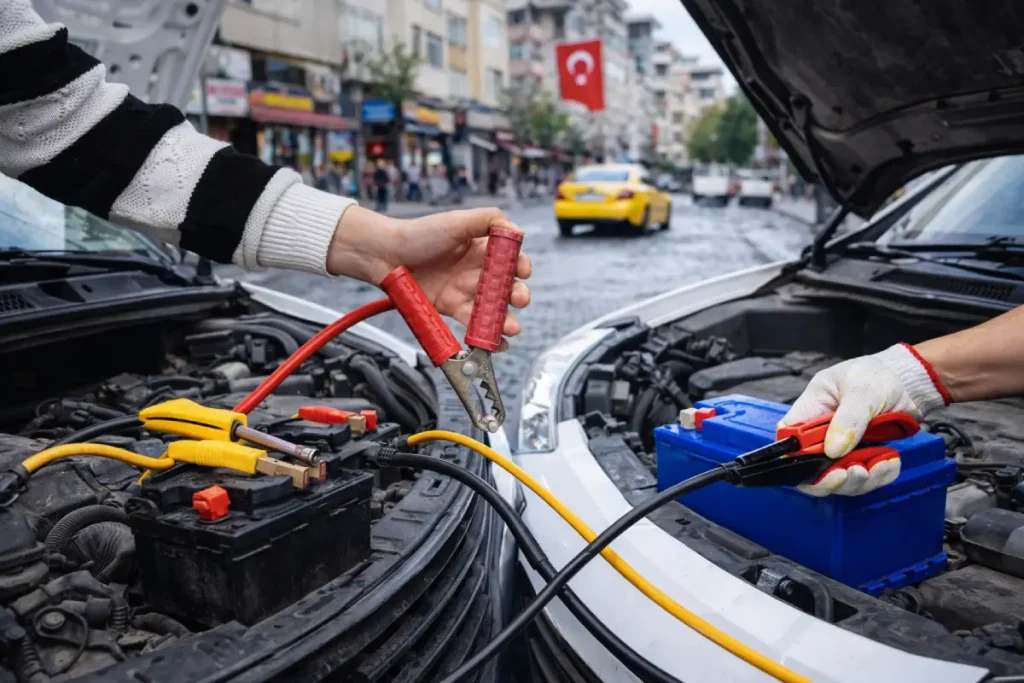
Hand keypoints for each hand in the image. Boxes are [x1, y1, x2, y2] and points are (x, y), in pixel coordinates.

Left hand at [327, 206, 530, 349]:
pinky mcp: (452, 308)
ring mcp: (465, 290)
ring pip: (494, 308)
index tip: (522, 271)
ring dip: (506, 319)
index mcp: (481, 248)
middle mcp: (477, 270)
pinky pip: (474, 323)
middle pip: (506, 286)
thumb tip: (515, 227)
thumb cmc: (418, 234)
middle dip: (518, 294)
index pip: (510, 258)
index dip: (520, 266)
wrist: (386, 256)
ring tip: (511, 327)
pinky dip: (488, 335)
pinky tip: (498, 342)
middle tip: (519, 299)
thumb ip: (487, 220)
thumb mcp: (455, 221)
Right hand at [779, 343, 948, 495]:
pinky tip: (891, 462)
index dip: (795, 458)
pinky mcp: (862, 458)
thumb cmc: (878, 377)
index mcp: (811, 410)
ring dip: (860, 480)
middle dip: (832, 478)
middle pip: (811, 468)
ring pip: (840, 479)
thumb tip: (833, 450)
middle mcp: (821, 434)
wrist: (908, 382)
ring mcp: (842, 449)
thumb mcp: (863, 391)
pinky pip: (867, 479)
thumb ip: (848, 419)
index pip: (789, 439)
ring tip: (881, 465)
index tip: (818, 465)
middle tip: (855, 473)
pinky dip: (880, 476)